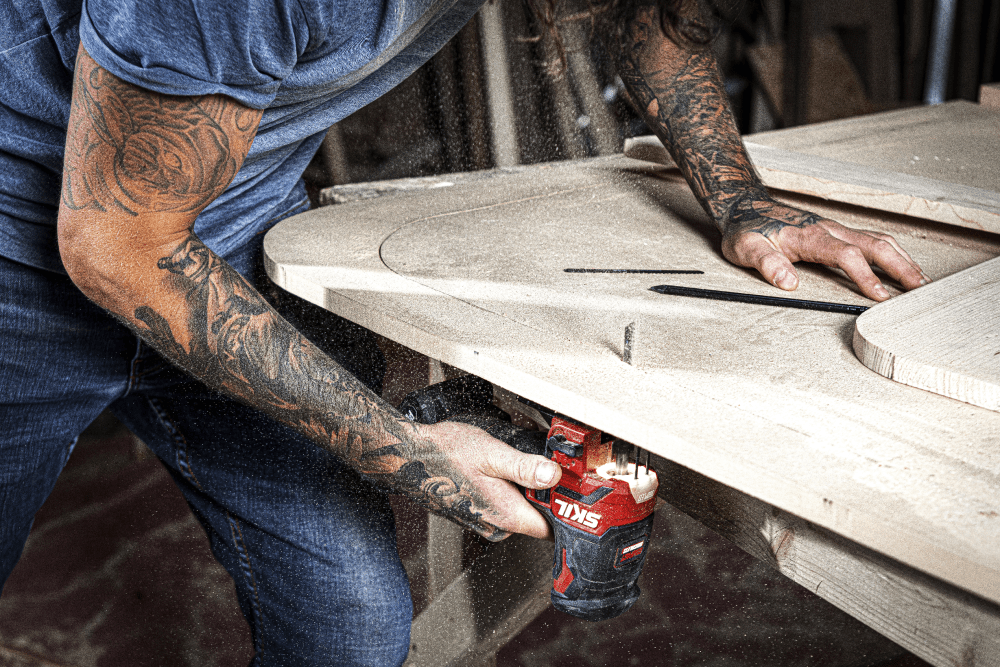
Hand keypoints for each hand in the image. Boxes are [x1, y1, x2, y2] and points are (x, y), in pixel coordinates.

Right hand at [401, 421, 561, 540]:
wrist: (408, 457)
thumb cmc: (444, 454)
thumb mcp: (491, 453)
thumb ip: (524, 467)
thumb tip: (554, 475)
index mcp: (507, 515)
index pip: (552, 528)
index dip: (566, 511)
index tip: (573, 489)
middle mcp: (497, 525)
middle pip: (539, 520)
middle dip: (547, 497)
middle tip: (551, 467)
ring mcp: (485, 521)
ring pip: (521, 512)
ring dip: (527, 492)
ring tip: (523, 464)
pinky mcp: (476, 513)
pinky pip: (504, 507)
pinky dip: (510, 491)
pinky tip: (502, 470)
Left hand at [721, 195, 930, 300]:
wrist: (745, 205)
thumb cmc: (746, 228)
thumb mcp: (746, 248)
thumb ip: (766, 264)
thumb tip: (787, 282)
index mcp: (810, 236)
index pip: (845, 255)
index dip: (865, 276)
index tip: (879, 297)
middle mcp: (828, 230)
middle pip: (875, 245)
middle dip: (901, 267)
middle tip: (921, 289)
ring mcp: (835, 229)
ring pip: (878, 240)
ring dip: (902, 259)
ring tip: (922, 281)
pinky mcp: (836, 232)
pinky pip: (871, 240)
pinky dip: (892, 253)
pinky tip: (900, 265)